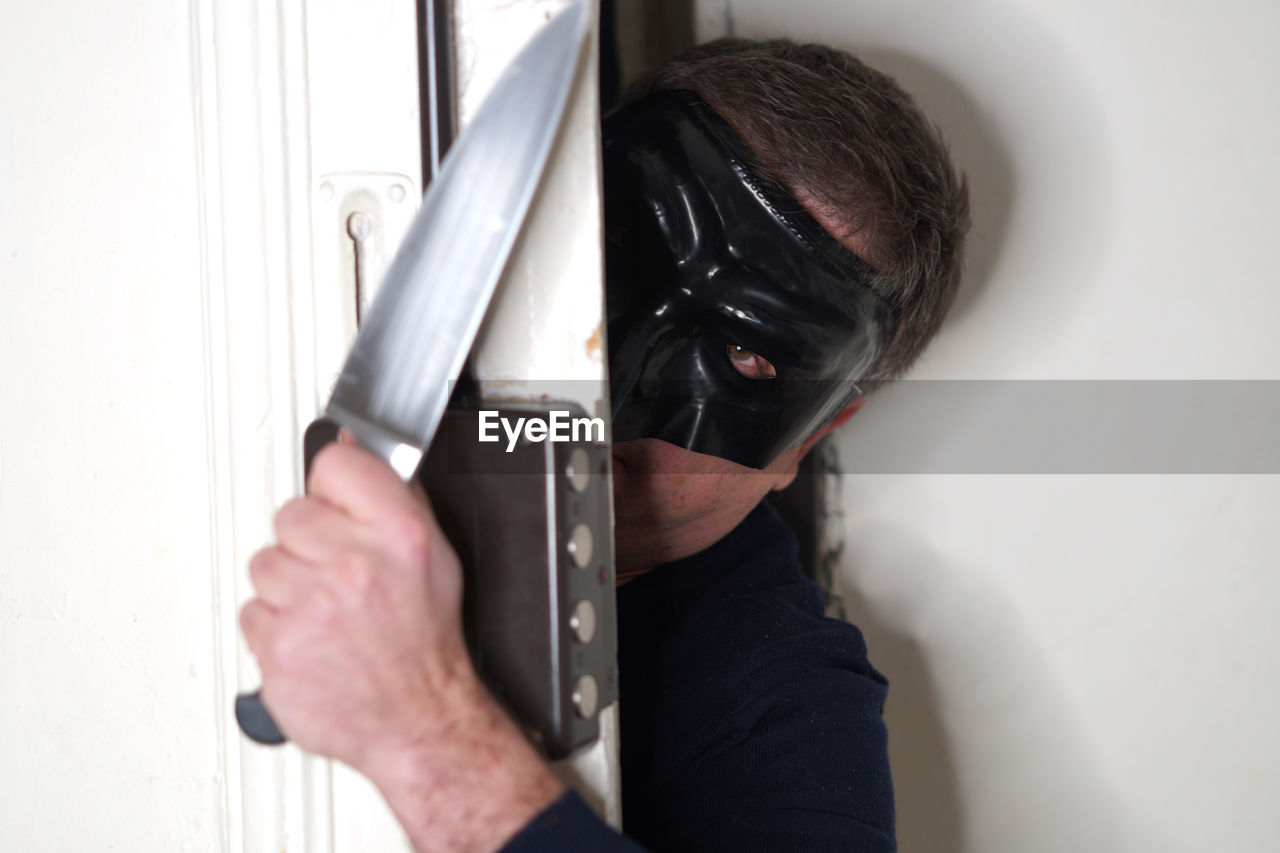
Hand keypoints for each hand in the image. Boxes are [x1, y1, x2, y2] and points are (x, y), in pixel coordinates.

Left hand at [240, 441, 562, 849]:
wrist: (417, 718)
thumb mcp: (434, 555)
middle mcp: (354, 564)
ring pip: (265, 563)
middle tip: (338, 574)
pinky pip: (252, 612)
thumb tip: (355, 447)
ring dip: (288, 587)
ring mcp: (311, 605)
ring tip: (324, 610)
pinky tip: (309, 637)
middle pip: (290, 515)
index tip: (335, 504)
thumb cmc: (423, 641)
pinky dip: (274, 627)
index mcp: (397, 533)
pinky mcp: (278, 644)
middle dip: (309, 543)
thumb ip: (391, 496)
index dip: (332, 487)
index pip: (334, 465)